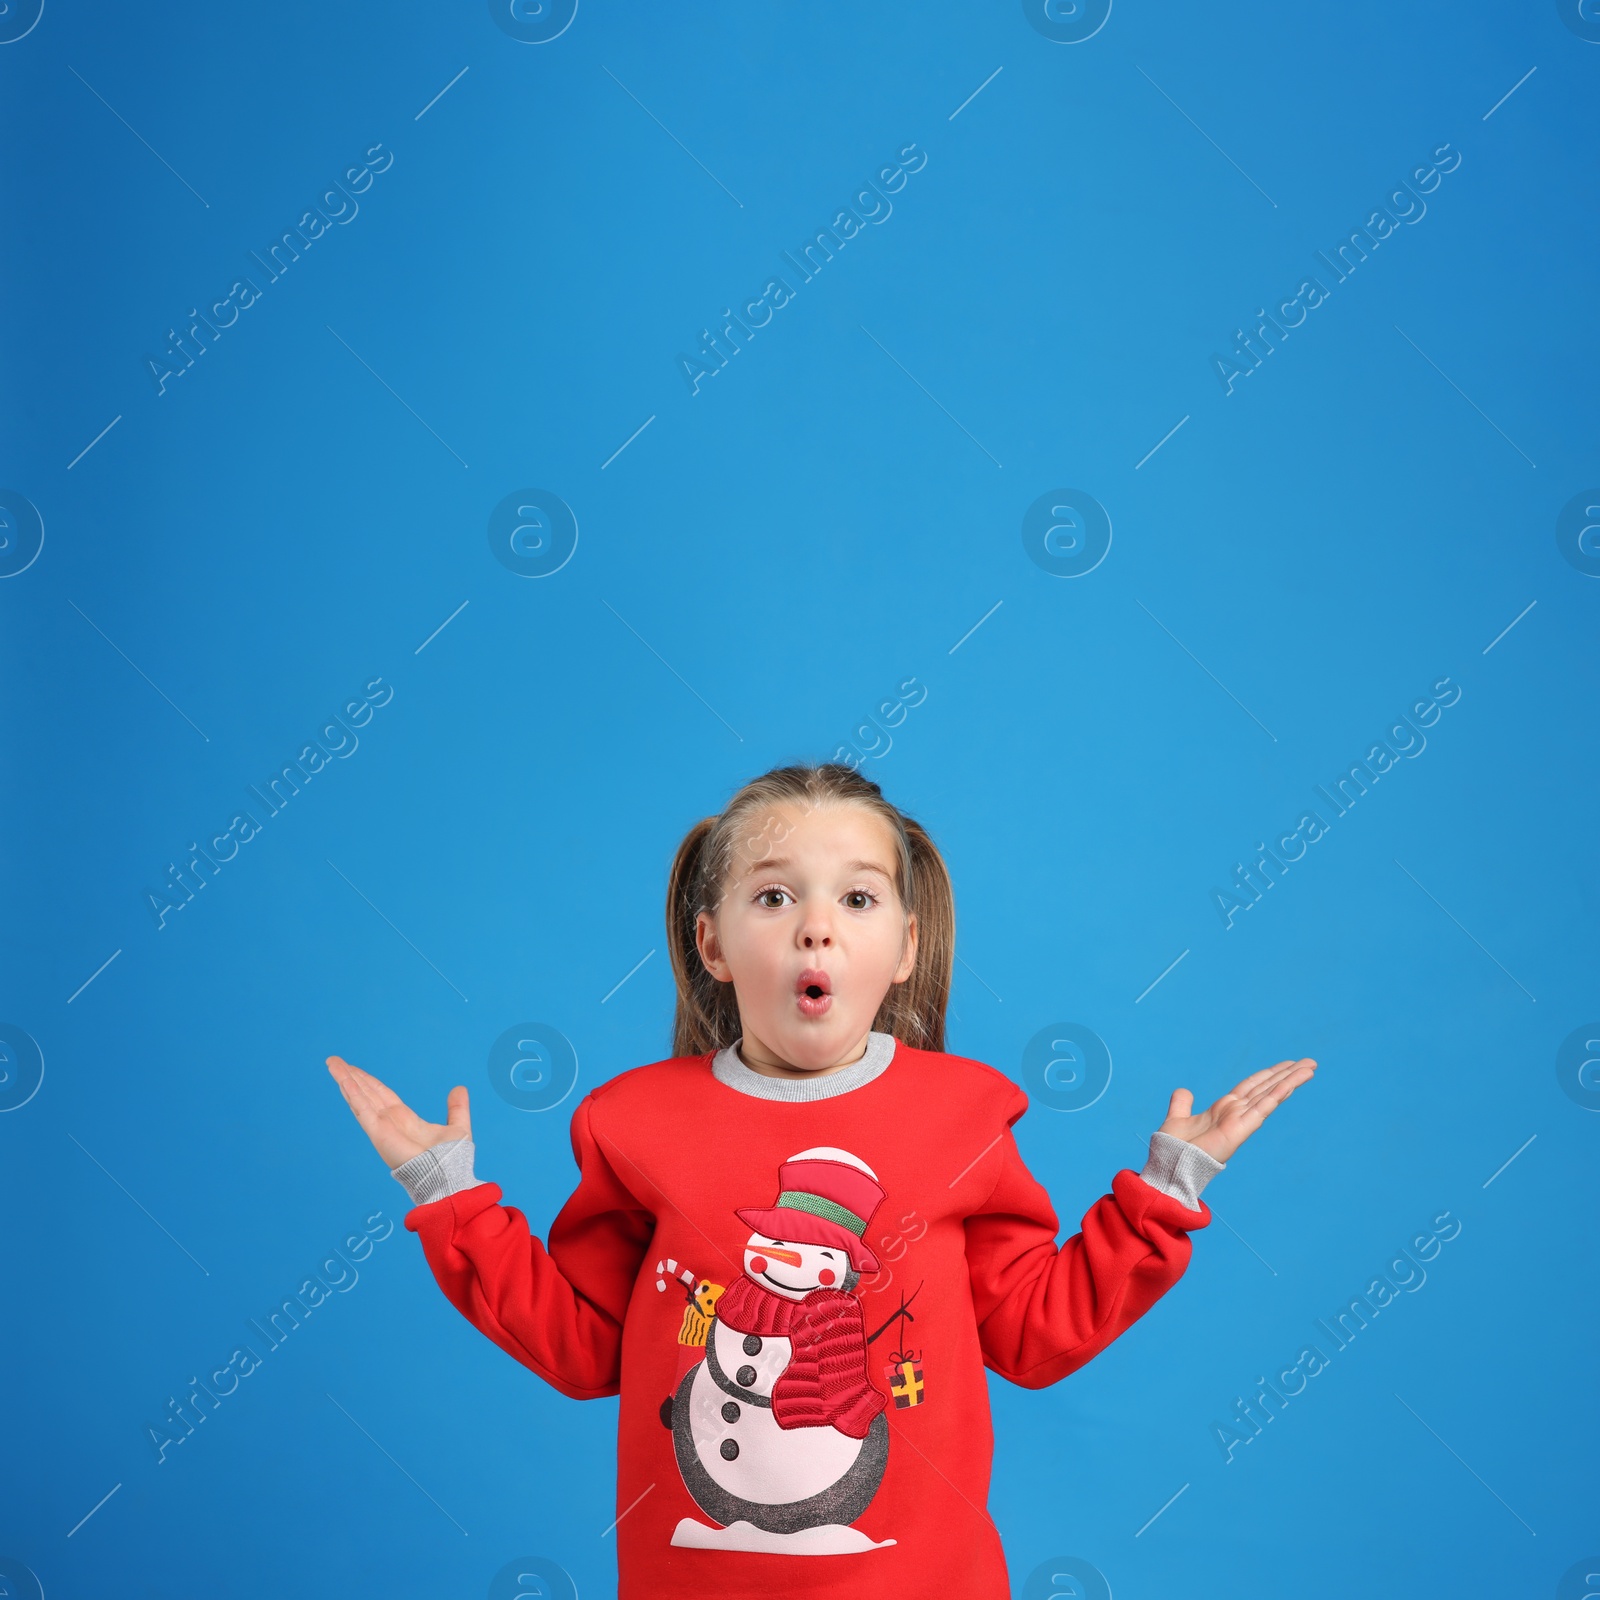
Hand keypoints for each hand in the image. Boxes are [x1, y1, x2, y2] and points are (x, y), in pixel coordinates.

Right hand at [326, 1054, 470, 1169]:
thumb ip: (457, 1107)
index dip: (368, 1081)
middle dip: (351, 1077)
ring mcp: (381, 1127)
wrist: (447, 1175)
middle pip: (366, 1093)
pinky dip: (352, 1094)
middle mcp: (389, 1122)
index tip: (356, 1070)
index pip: (381, 1094)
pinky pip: (362, 1109)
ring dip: (345, 1080)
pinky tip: (343, 1081)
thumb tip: (460, 1089)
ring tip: (333, 1064)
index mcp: (404, 1119)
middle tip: (335, 1061)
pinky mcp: (379, 1133)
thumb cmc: (450, 1159)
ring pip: (359, 1098)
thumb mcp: (457, 1126)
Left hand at [1157, 1057, 1316, 1163]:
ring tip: (1310, 1067)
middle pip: (1267, 1086)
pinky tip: (1292, 1082)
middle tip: (1309, 1062)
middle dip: (1287, 1074)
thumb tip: (1184, 1091)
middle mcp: (1237, 1112)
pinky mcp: (1242, 1127)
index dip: (1268, 1074)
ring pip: (1271, 1094)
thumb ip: (1182, 1103)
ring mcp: (1242, 1120)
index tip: (1286, 1064)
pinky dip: (1278, 1093)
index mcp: (1224, 1108)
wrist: (1172, 1164)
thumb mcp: (1177, 1117)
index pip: (1252, 1085)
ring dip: (1291, 1080)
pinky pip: (1264, 1106)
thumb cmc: (1174, 1148)